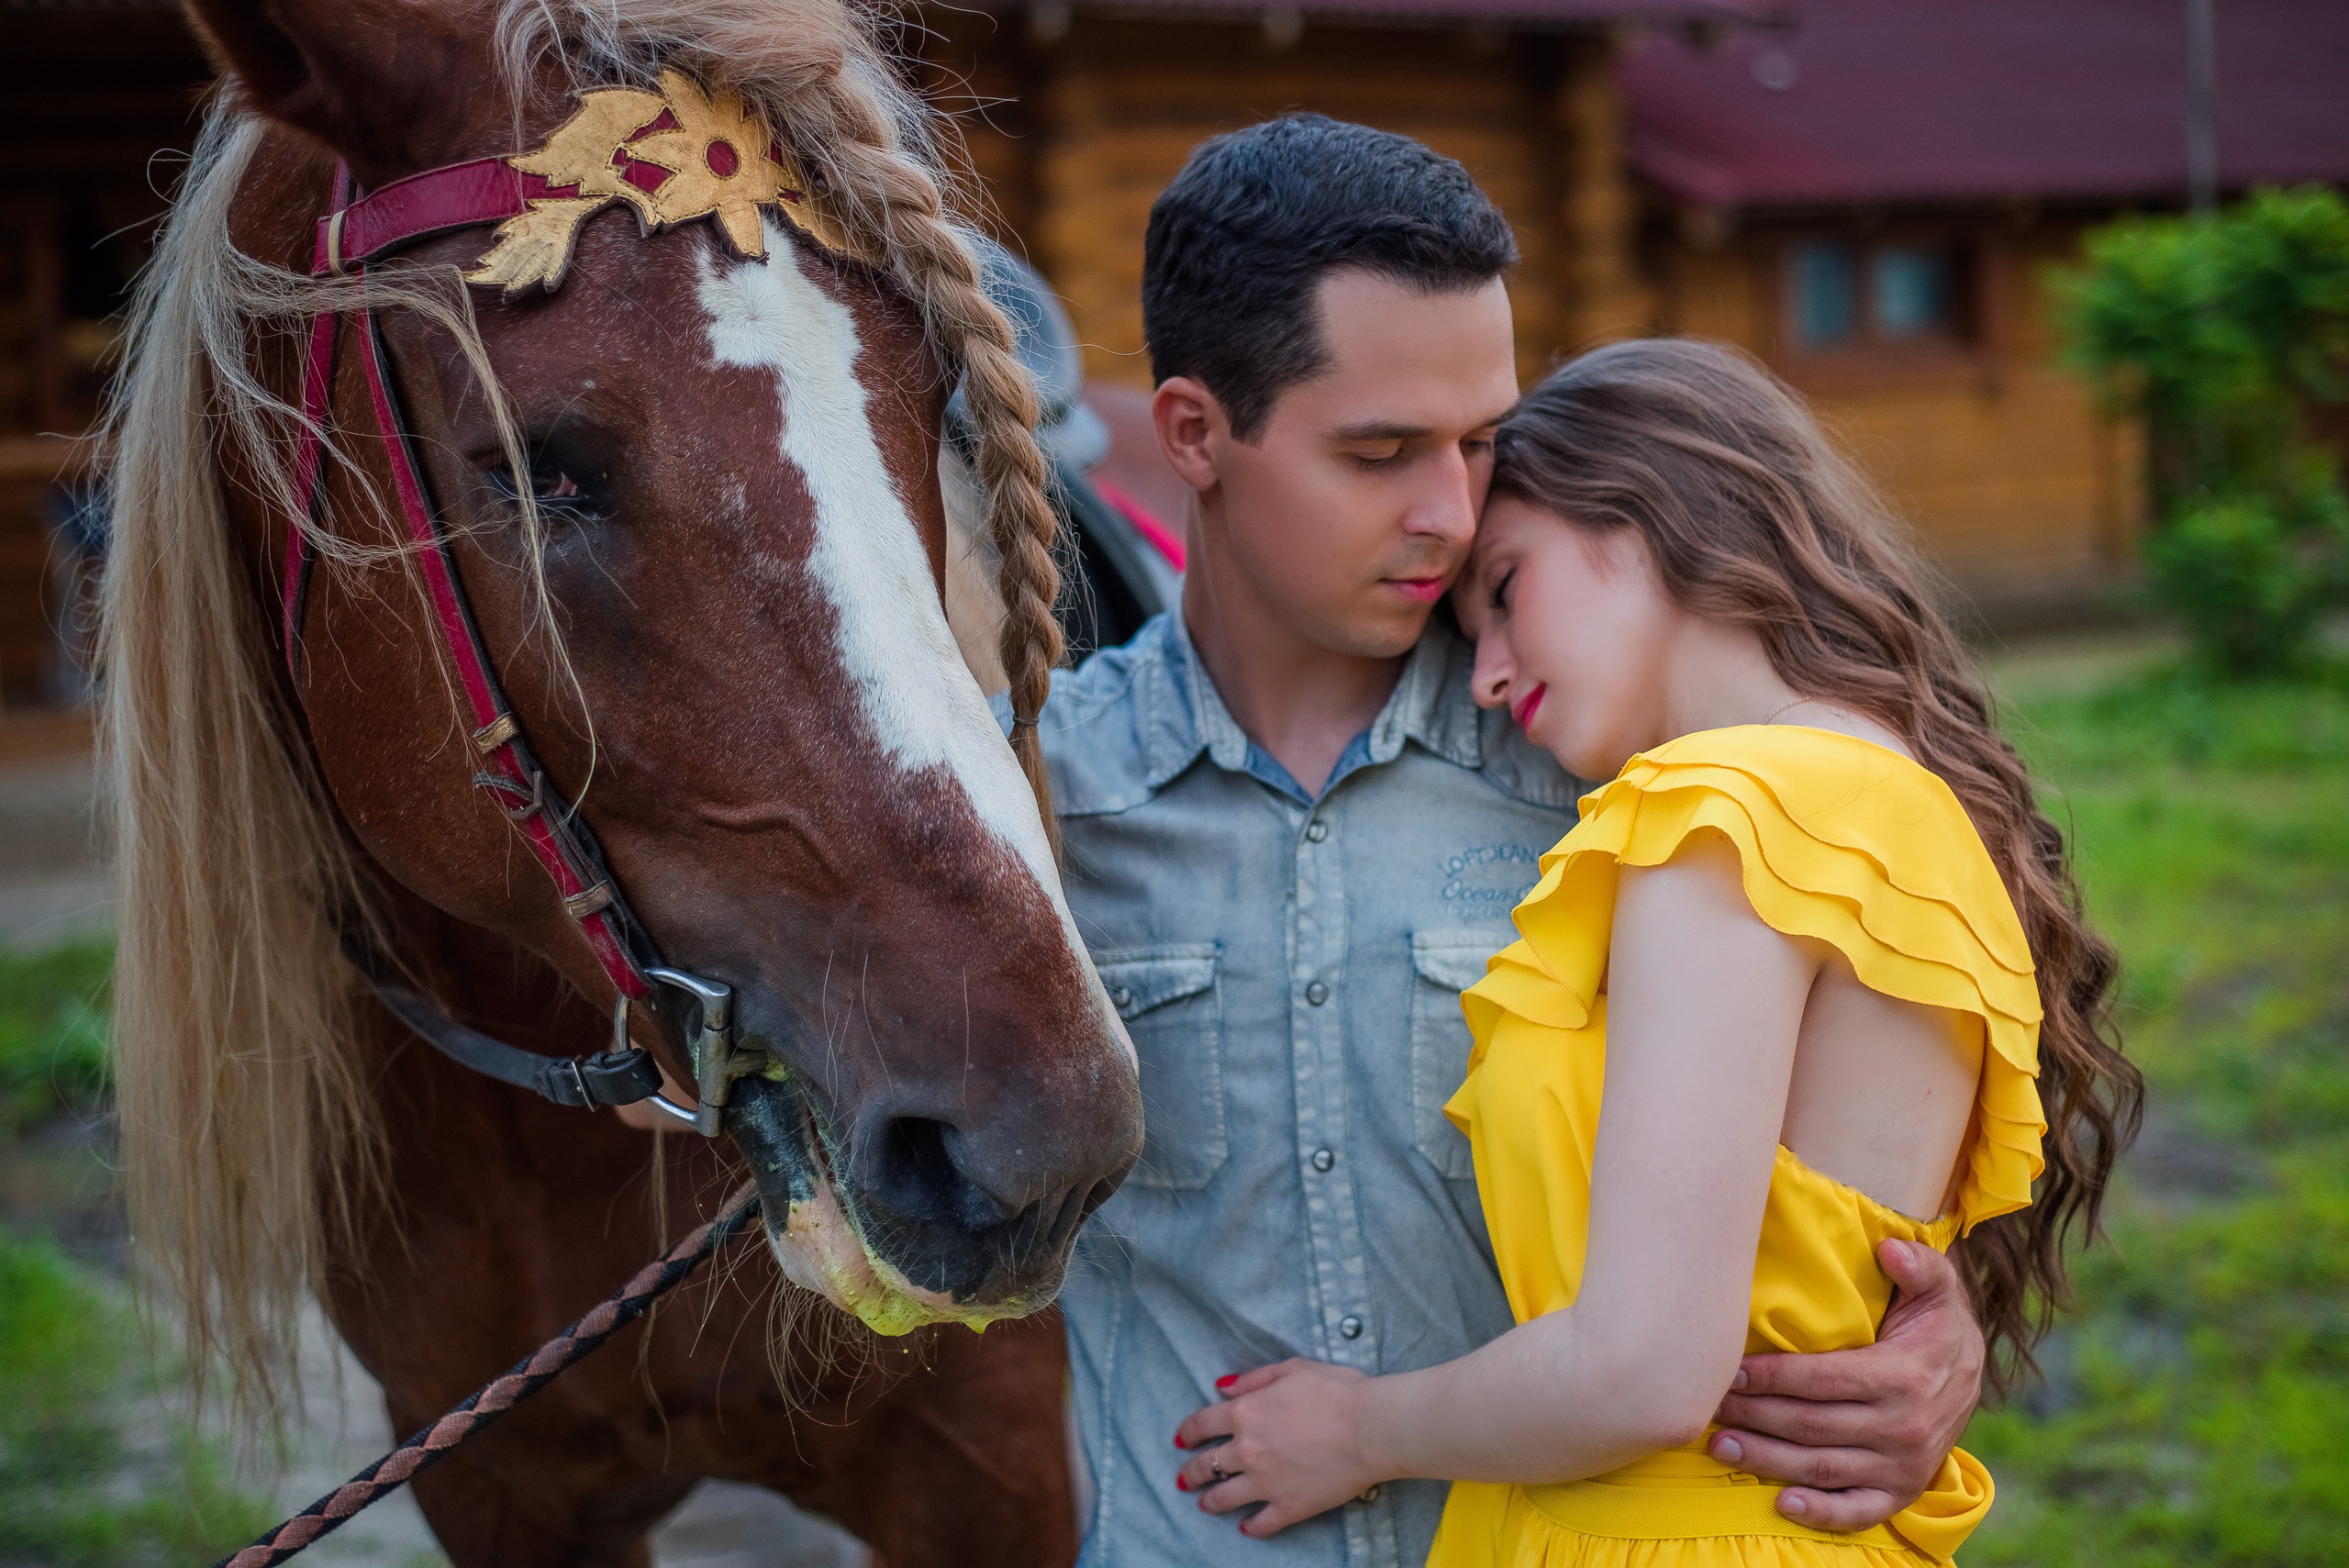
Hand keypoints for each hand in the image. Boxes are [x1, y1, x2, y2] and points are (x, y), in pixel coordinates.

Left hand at [1173, 1360, 1382, 1537]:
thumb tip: (1224, 1387)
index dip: (1188, 1432)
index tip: (1181, 1439)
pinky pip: (1262, 1523)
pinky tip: (1246, 1528)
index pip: (1203, 1423)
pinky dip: (1251, 1527)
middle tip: (1183, 1479)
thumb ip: (1254, 1379)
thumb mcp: (1292, 1370)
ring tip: (1204, 1505)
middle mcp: (1247, 1450)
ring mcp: (1266, 1482)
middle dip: (1190, 1472)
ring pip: (1224, 1497)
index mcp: (1246, 1412)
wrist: (1370, 1427)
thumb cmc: (1337, 1391)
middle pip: (1206, 1465)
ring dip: (1210, 1502)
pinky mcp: (1289, 1506)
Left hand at [1707, 1239, 1984, 1530]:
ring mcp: (1902, 1466)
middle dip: (1755, 1416)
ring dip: (1766, 1460)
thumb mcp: (1937, 1287)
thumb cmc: (1937, 1323)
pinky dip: (1820, 1514)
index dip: (1774, 1377)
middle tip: (1710, 1405)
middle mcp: (1903, 1428)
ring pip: (1821, 1468)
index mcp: (1904, 1377)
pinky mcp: (1901, 1491)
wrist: (1973, 1375)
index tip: (1732, 1371)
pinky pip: (1858, 1511)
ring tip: (1720, 1445)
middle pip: (1811, 1425)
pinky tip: (1781, 1503)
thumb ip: (1917, 1265)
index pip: (1824, 1380)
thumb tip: (1889, 1248)